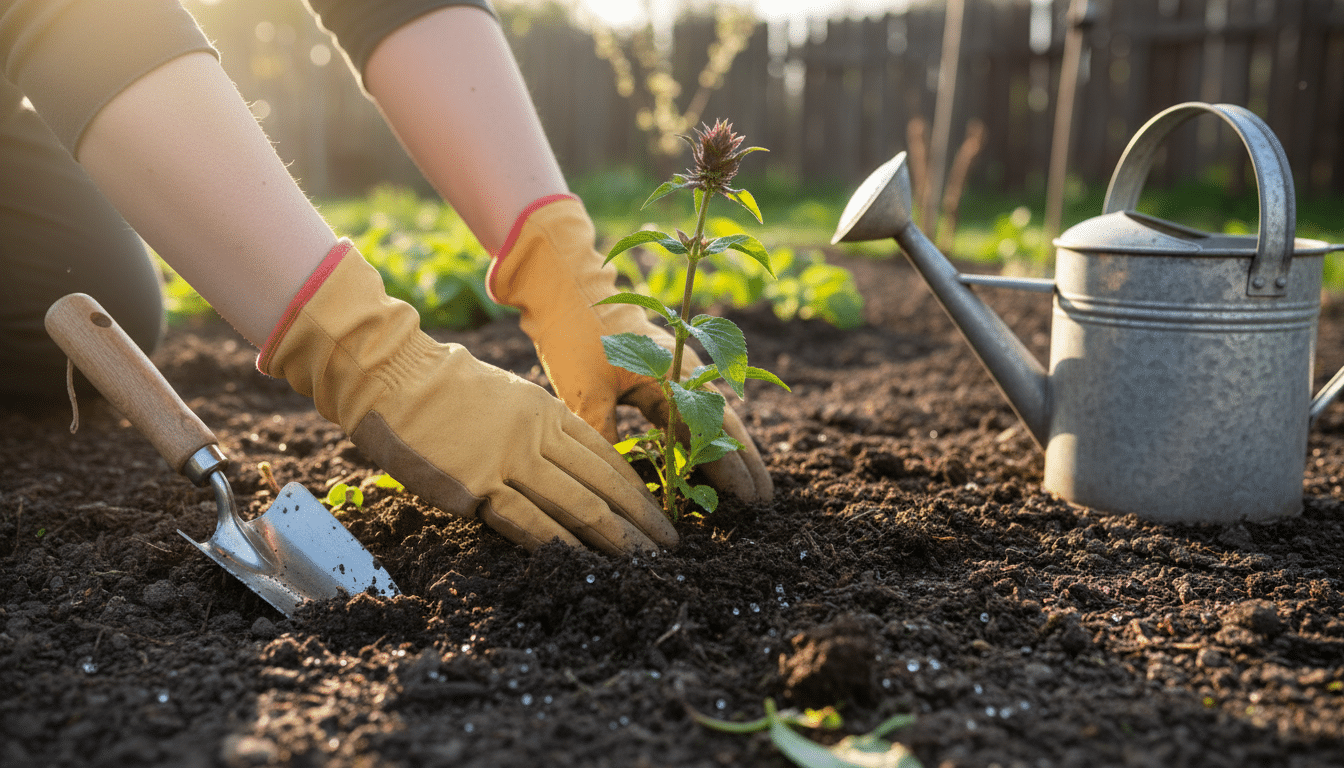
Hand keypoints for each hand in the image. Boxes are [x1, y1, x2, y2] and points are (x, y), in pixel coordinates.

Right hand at [260, 240, 676, 554]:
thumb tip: (556, 461)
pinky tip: (587, 567)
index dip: (638, 491)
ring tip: (645, 564)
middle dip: (643, 519)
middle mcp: (538, 435)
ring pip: (581, 504)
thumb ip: (533, 428)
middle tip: (672, 548)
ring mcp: (510, 459)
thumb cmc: (437, 386)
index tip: (660, 515)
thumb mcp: (503, 396)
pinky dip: (565, 547)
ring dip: (618, 538)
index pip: (606, 458)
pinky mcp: (478, 485)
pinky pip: (532, 522)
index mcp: (546, 411)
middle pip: (605, 483)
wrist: (390, 374)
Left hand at [489, 196, 772, 502]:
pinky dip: (702, 435)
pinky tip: (704, 456)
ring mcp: (674, 370)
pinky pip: (690, 409)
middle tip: (764, 500)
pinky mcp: (658, 371)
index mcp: (672, 377)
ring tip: (747, 485)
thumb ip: (604, 436)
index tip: (748, 499)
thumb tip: (616, 487)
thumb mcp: (585, 390)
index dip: (730, 467)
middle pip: (723, 424)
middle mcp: (683, 372)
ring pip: (710, 417)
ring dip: (728, 450)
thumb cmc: (575, 334)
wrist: (563, 287)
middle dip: (744, 462)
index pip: (710, 431)